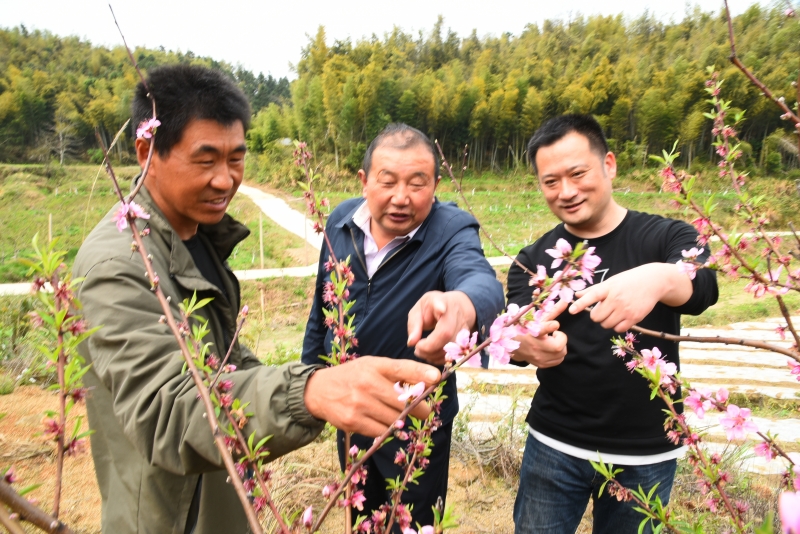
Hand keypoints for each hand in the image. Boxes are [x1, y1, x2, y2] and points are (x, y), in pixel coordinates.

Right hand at [303, 356, 440, 436]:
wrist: (318, 391)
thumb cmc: (353, 377)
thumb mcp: (372, 367)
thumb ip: (397, 373)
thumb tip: (428, 382)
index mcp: (374, 366)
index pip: (401, 368)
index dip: (421, 373)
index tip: (437, 378)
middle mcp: (367, 383)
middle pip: (403, 401)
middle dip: (420, 409)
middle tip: (425, 412)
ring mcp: (359, 403)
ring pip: (394, 419)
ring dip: (402, 421)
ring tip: (401, 418)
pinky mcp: (353, 421)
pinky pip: (381, 431)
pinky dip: (387, 430)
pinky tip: (384, 424)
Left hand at [407, 290, 476, 364]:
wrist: (456, 307)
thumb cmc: (432, 309)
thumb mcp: (419, 310)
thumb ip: (414, 325)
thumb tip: (411, 343)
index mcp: (441, 302)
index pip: (441, 304)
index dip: (440, 307)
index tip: (440, 309)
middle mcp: (455, 314)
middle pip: (446, 334)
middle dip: (429, 348)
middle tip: (417, 349)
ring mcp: (463, 328)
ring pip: (451, 348)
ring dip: (433, 355)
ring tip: (422, 352)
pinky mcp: (466, 340)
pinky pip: (454, 354)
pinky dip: (441, 359)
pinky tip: (432, 355)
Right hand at [511, 298, 568, 367]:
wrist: (512, 345)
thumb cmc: (526, 329)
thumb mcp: (537, 318)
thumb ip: (553, 311)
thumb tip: (566, 302)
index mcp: (532, 332)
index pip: (541, 330)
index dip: (550, 327)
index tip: (555, 325)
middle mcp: (535, 346)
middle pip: (559, 346)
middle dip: (561, 338)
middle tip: (554, 334)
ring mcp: (538, 357)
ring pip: (561, 353)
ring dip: (560, 345)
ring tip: (552, 341)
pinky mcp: (541, 364)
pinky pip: (559, 360)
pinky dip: (558, 353)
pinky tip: (551, 348)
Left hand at [568, 263, 692, 331]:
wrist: (653, 282)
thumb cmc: (628, 281)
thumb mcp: (611, 281)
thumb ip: (593, 290)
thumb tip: (576, 295)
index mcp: (609, 288)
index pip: (592, 296)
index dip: (581, 304)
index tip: (571, 310)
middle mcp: (616, 299)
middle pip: (596, 317)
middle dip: (597, 316)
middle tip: (603, 310)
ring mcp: (626, 309)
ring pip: (606, 324)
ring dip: (606, 321)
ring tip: (613, 312)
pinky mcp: (635, 318)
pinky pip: (618, 329)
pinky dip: (617, 326)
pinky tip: (620, 318)